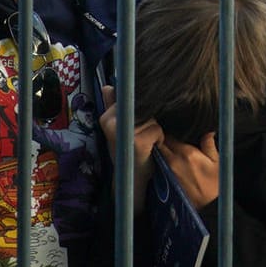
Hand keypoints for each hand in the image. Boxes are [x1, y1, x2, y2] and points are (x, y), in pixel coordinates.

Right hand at [99, 85, 164, 213]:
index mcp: (106, 116)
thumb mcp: (121, 128)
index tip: (138, 125)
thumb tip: (108, 86)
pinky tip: (151, 149)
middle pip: (143, 107)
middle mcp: (111, 122)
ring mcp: (123, 131)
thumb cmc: (129, 152)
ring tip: (146, 143)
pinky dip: (159, 138)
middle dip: (148, 120)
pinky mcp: (137, 141)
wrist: (132, 180)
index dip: (142, 111)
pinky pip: (157, 130)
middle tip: (140, 137)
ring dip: (154, 129)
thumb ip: (115, 106)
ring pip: (152, 118)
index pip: (133, 100)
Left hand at [158, 133, 219, 209]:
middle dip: (163, 143)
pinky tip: (168, 168)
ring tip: (169, 156)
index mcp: (186, 153)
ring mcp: (166, 172)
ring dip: (161, 154)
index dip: (171, 135)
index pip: (169, 136)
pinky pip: (158, 168)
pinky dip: (161, 165)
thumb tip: (208, 133)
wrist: (207, 207)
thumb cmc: (213, 185)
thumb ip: (209, 145)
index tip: (175, 137)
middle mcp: (173, 161)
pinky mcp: (163, 182)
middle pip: (160, 146)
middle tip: (170, 145)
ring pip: (157, 157)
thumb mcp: (217, 163)